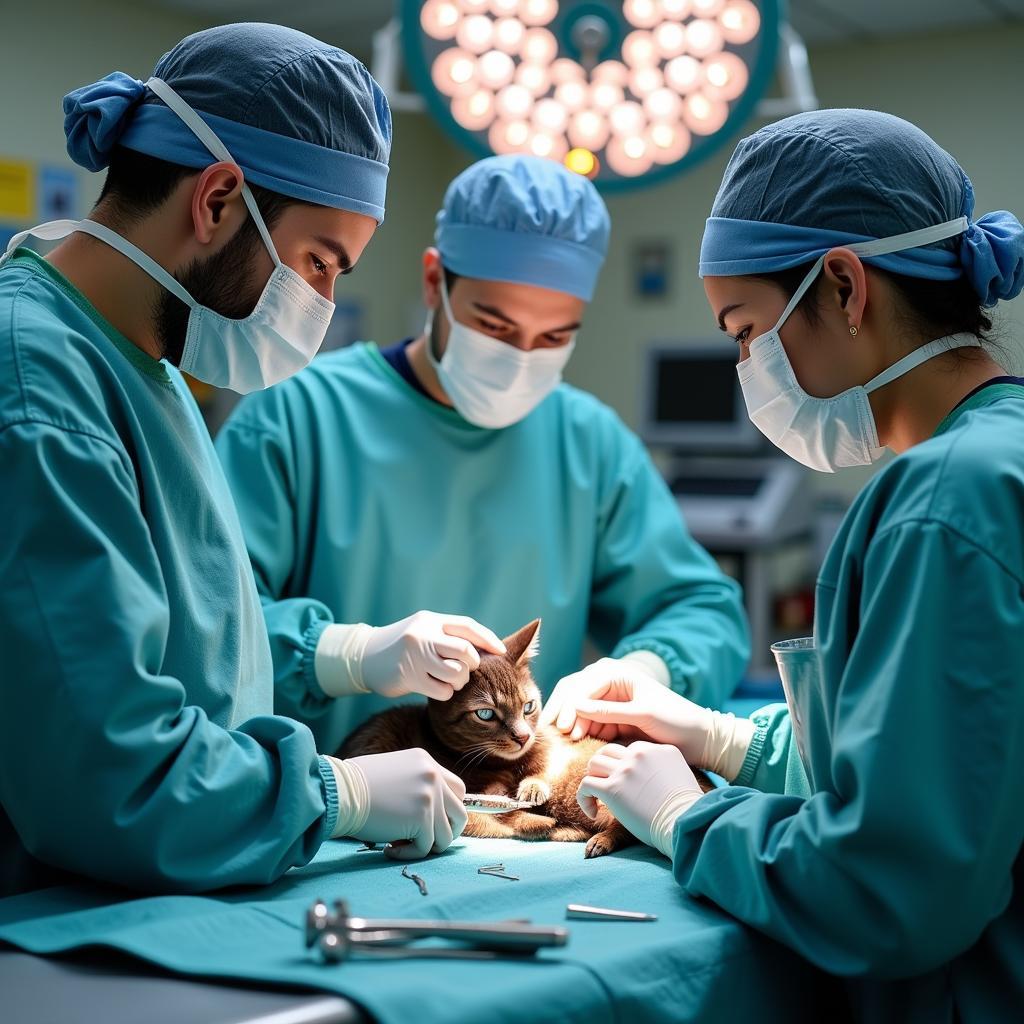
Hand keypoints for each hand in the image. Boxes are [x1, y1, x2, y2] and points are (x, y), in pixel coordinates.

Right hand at [316, 611, 505, 700]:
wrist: (364, 657)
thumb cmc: (402, 646)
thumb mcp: (423, 631)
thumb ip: (447, 635)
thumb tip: (485, 649)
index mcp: (431, 620)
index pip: (467, 627)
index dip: (488, 640)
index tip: (501, 653)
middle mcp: (423, 634)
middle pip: (465, 651)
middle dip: (473, 665)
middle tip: (468, 672)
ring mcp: (415, 655)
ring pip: (456, 672)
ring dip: (459, 681)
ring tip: (451, 681)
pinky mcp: (409, 676)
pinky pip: (442, 690)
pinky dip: (446, 693)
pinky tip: (437, 689)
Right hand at [342, 748, 467, 859]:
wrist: (339, 792)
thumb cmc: (355, 787)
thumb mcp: (393, 773)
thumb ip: (415, 785)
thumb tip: (428, 811)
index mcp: (425, 762)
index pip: (457, 789)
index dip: (448, 811)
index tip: (432, 824)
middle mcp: (432, 776)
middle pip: (460, 813)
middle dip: (446, 832)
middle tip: (423, 840)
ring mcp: (430, 796)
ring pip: (445, 836)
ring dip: (424, 846)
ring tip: (398, 844)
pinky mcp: (422, 818)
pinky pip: (426, 847)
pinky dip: (408, 853)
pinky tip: (388, 848)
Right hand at [540, 657, 673, 742]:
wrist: (698, 738)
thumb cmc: (675, 720)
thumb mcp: (642, 714)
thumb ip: (609, 711)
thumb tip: (574, 705)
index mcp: (617, 673)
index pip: (582, 685)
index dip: (569, 704)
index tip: (562, 726)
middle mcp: (608, 683)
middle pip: (574, 693)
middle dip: (563, 711)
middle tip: (555, 733)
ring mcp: (609, 701)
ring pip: (578, 709)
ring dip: (572, 723)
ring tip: (570, 741)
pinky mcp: (611, 719)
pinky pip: (589, 723)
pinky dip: (582, 731)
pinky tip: (578, 742)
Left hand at [577, 742, 703, 857]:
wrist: (684, 823)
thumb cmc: (685, 808)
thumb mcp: (679, 774)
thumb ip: (661, 767)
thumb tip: (646, 775)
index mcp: (657, 749)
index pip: (630, 749)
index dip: (623, 765)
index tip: (626, 784)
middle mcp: (639, 754)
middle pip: (608, 751)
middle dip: (603, 767)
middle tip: (605, 785)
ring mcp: (624, 770)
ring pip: (593, 763)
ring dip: (592, 779)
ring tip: (597, 797)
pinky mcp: (612, 788)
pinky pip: (585, 785)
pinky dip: (584, 798)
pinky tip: (593, 813)